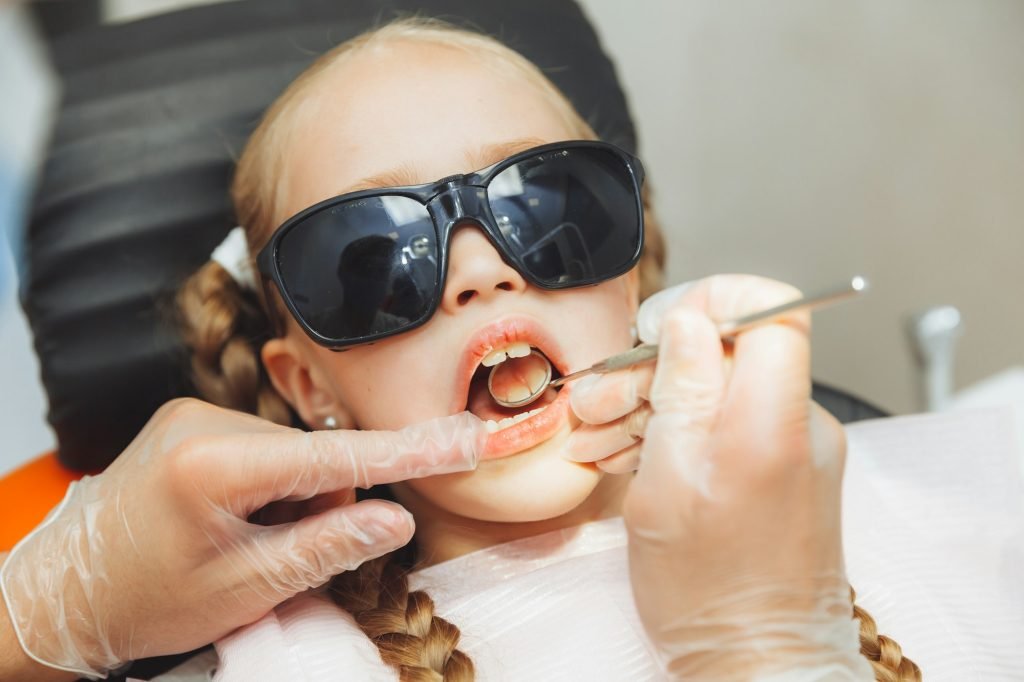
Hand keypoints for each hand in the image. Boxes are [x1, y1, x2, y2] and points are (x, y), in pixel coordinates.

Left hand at [0, 399, 485, 677]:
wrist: (59, 592)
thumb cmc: (142, 599)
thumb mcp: (244, 588)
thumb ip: (327, 547)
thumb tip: (394, 518)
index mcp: (213, 462)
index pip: (337, 456)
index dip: (411, 451)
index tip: (467, 438)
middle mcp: (203, 420)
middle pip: (314, 458)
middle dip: (321, 506)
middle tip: (279, 557)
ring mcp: (194, 415)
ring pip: (292, 456)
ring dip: (293, 500)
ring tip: (243, 544)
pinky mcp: (191, 422)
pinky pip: (263, 450)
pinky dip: (270, 489)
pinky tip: (233, 521)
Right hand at [571, 275, 870, 678]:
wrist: (756, 663)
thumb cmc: (708, 593)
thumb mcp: (666, 483)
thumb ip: (680, 391)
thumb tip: (690, 320)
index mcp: (771, 422)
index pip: (773, 310)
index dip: (713, 298)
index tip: (661, 324)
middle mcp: (796, 427)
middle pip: (728, 350)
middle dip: (654, 364)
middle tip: (599, 398)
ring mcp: (790, 448)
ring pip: (716, 389)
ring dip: (650, 402)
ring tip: (596, 433)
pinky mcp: (779, 469)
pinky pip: (724, 426)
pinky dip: (674, 432)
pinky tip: (624, 451)